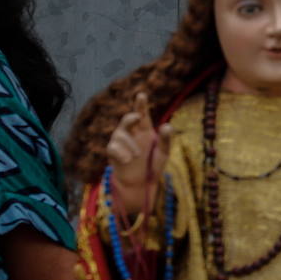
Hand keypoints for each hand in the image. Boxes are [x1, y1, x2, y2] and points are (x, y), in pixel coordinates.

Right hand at [106, 92, 172, 217]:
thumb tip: (168, 126)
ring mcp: (120, 142)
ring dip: (129, 144)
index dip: (141, 104)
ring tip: (137, 156)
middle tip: (138, 117)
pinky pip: (112, 147)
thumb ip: (165, 140)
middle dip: (131, 117)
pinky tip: (128, 160)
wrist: (140, 184)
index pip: (142, 114)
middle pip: (127, 119)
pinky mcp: (113, 152)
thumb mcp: (163, 153)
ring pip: (119, 133)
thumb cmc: (151, 166)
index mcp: (144, 130)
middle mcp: (131, 133)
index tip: (141, 95)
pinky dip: (121, 153)